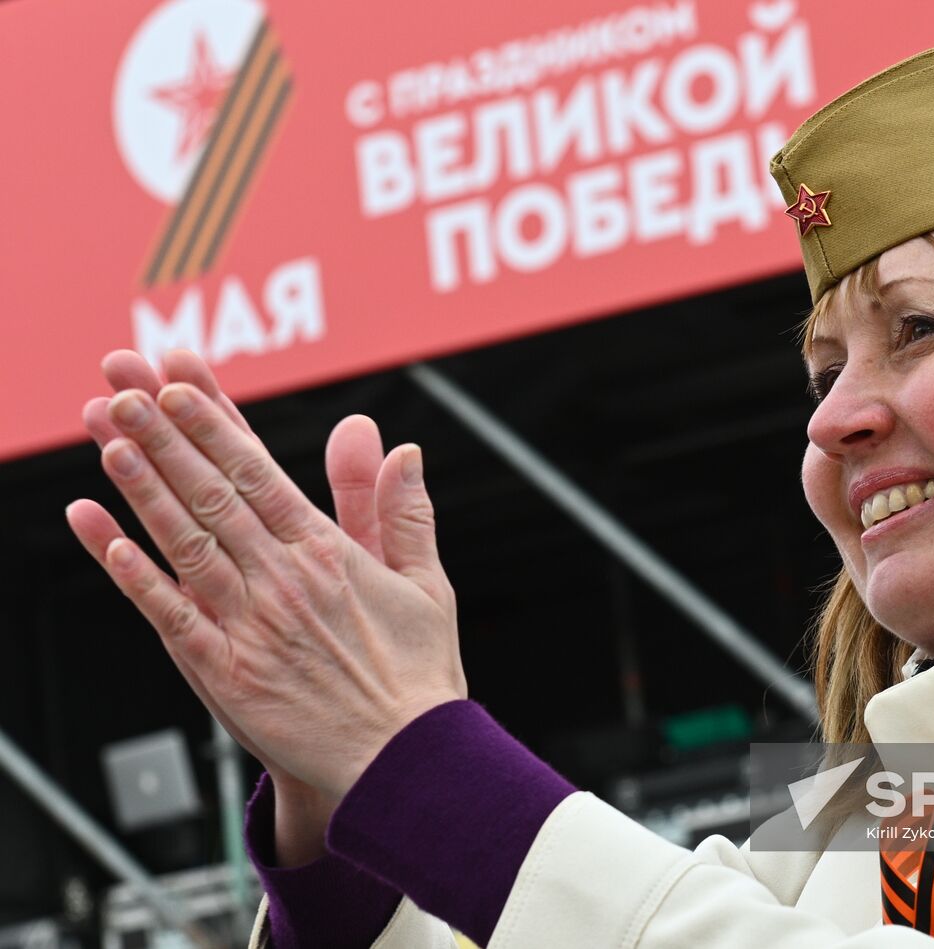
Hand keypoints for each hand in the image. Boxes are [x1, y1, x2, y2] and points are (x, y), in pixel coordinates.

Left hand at [67, 352, 466, 808]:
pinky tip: (106, 538)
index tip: (178, 382)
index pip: (260, 473)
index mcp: (329, 554)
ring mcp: (249, 627)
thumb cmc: (419, 676)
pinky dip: (136, 576)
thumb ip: (402, 512)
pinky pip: (170, 617)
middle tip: (122, 388)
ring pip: (186, 543)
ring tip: (107, 440)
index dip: (214, 425)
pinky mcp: (225, 676)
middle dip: (164, 437)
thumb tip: (400, 446)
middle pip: (212, 494)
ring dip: (143, 489)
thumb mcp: (426, 583)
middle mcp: (283, 580)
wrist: (406, 763)